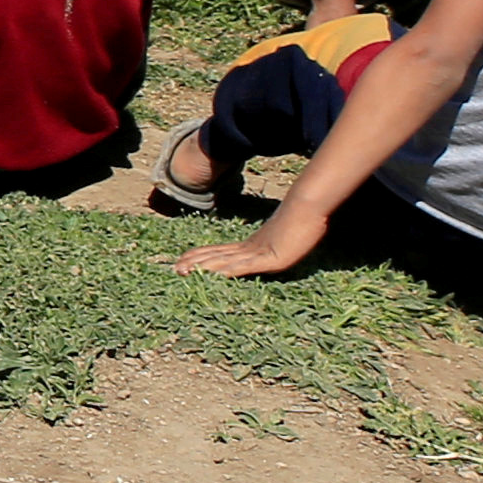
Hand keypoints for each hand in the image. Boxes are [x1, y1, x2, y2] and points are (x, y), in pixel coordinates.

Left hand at [177, 210, 324, 279]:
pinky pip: (243, 267)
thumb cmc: (302, 221)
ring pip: (223, 261)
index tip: (183, 260)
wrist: (309, 206)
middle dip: (194, 262)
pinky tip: (212, 276)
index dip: (201, 256)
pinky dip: (226, 272)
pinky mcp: (268, 258)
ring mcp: (257, 252)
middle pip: (216, 255)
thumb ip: (276, 245)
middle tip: (174, 268)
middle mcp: (249, 247)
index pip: (220, 251)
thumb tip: (274, 248)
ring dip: (201, 267)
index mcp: (251, 244)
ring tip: (181, 271)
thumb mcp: (285, 238)